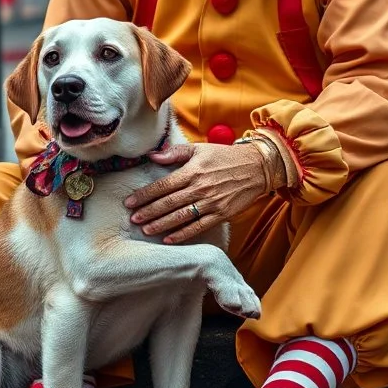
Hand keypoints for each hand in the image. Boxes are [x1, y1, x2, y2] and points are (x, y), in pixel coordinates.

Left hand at [125, 142, 266, 243]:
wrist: (257, 167)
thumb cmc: (226, 156)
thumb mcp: (200, 149)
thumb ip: (175, 153)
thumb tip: (153, 156)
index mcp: (192, 170)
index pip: (163, 185)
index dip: (144, 195)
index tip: (130, 202)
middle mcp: (199, 187)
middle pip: (168, 203)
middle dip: (148, 212)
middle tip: (133, 219)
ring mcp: (211, 202)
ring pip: (181, 216)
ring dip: (161, 224)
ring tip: (146, 230)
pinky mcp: (221, 214)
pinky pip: (198, 226)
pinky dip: (183, 234)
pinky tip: (169, 239)